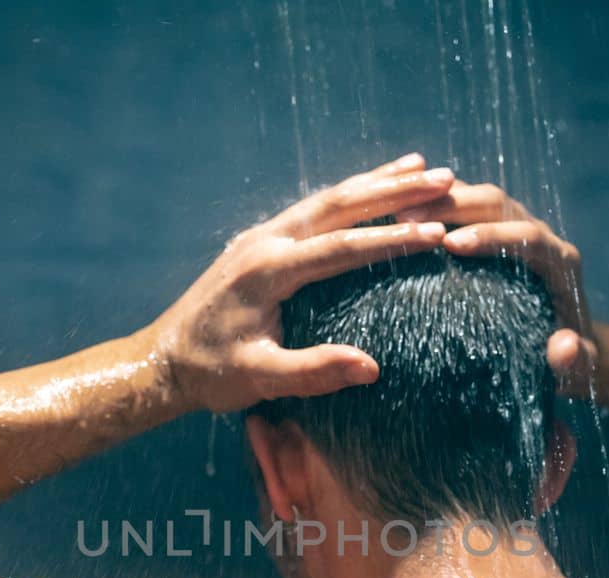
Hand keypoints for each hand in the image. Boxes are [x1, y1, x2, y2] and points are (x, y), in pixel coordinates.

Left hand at [148, 154, 455, 412]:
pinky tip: (374, 186)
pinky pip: (313, 207)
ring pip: (327, 197)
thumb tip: (371, 367)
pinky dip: (349, 193)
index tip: (436, 233)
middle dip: (395, 190)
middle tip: (446, 179)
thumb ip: (313, 373)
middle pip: (339, 204)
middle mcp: (265, 241)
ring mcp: (261, 235)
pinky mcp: (260, 240)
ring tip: (424, 165)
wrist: (162, 361)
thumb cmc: (211, 375)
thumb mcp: (260, 381)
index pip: (342, 247)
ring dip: (376, 181)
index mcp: (268, 271)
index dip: (391, 239)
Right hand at [396, 179, 597, 397]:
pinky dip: (433, 204)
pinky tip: (397, 214)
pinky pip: (463, 205)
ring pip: (478, 196)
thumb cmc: (567, 361)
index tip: (451, 245)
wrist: (567, 346)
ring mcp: (515, 227)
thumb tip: (563, 345)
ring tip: (394, 211)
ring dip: (437, 199)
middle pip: (499, 204)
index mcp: (561, 263)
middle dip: (455, 206)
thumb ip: (575, 362)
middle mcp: (539, 236)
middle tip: (410, 219)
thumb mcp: (576, 370)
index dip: (492, 236)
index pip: (528, 236)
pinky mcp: (494, 229)